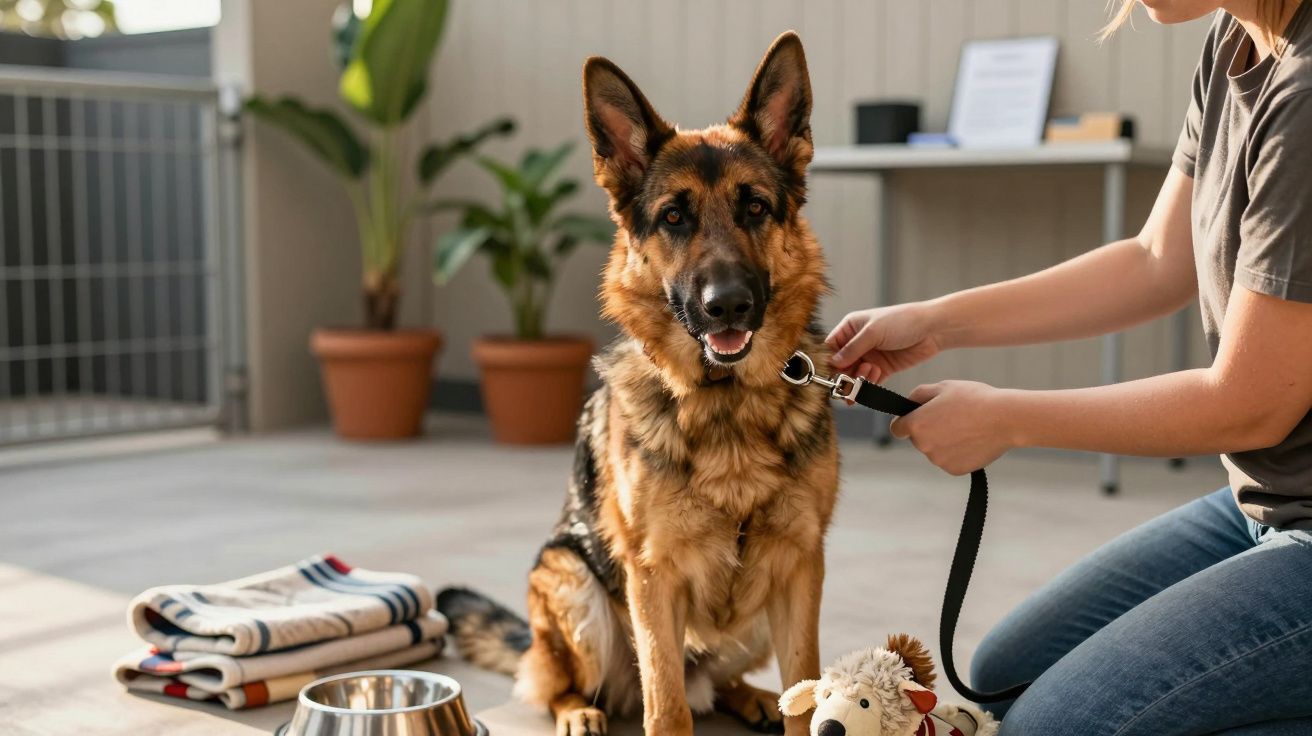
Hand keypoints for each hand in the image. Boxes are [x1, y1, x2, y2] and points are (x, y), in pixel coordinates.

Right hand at [825, 303, 941, 382]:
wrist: (932, 329)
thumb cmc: (902, 321)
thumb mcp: (873, 332)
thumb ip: (853, 349)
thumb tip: (833, 363)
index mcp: (851, 327)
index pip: (831, 347)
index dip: (828, 361)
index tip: (830, 373)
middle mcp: (858, 343)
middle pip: (841, 365)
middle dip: (843, 375)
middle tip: (846, 384)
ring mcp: (870, 356)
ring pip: (854, 375)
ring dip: (858, 380)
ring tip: (868, 374)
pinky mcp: (883, 369)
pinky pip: (869, 382)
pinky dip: (868, 385)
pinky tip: (873, 381)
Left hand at [890, 381, 1014, 474]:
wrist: (1005, 419)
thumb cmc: (974, 399)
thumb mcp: (943, 387)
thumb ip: (918, 395)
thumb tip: (908, 404)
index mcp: (917, 424)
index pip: (898, 429)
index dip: (905, 422)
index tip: (915, 419)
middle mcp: (923, 445)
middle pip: (919, 439)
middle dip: (929, 429)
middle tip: (952, 417)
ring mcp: (939, 460)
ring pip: (935, 450)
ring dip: (944, 441)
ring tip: (966, 427)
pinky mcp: (954, 470)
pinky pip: (950, 460)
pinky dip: (958, 453)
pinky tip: (972, 440)